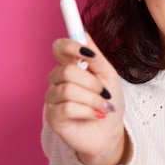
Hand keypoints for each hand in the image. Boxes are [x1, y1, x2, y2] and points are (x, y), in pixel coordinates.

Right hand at [44, 33, 126, 164]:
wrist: (111, 131)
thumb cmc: (109, 102)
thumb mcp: (108, 75)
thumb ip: (96, 56)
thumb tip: (83, 33)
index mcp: (71, 66)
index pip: (59, 48)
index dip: (70, 46)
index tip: (86, 52)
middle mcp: (58, 80)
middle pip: (66, 70)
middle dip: (91, 83)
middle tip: (103, 93)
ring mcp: (53, 98)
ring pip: (68, 90)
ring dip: (92, 99)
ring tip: (102, 106)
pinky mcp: (53, 117)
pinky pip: (67, 107)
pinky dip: (87, 111)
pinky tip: (94, 115)